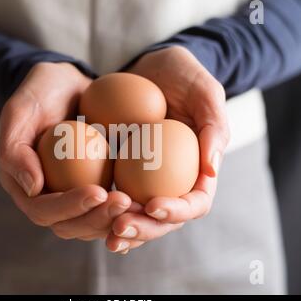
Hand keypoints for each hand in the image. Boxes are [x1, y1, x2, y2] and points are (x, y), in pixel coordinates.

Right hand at [0, 62, 131, 239]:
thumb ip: (16, 150)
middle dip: (97, 218)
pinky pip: (107, 206)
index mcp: (24, 186)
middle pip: (70, 225)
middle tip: (124, 202)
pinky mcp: (92, 187)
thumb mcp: (20, 112)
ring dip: (114, 219)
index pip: (43, 210)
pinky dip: (125, 209)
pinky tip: (146, 202)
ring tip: (138, 205)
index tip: (98, 192)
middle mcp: (47, 197)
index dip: (69, 207)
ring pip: (91, 223)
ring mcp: (71, 195)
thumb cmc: (39, 94)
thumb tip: (34, 189)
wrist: (65, 84)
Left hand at [106, 46, 229, 252]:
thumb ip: (213, 126)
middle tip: (119, 228)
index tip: (153, 205)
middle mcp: (174, 182)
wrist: (152, 68)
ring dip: (122, 229)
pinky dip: (103, 212)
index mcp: (199, 171)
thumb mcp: (204, 92)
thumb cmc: (184, 77)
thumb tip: (211, 170)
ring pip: (138, 217)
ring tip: (104, 232)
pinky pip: (115, 198)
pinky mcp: (124, 173)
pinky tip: (87, 215)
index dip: (177, 211)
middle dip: (144, 229)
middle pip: (164, 220)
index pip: (195, 203)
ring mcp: (148, 180)